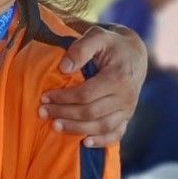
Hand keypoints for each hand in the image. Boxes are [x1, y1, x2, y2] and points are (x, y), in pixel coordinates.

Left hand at [39, 25, 146, 147]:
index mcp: (117, 78)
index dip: (63, 98)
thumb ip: (81, 48)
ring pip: (101, 126)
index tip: (44, 97)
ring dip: (77, 129)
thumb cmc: (111, 44)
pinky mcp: (127, 116)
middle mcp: (125, 97)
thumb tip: (63, 68)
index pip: (86, 94)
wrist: (134, 54)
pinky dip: (102, 141)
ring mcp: (128, 109)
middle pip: (91, 112)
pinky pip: (116, 133)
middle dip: (64, 114)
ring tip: (55, 126)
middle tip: (42, 112)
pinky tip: (84, 142)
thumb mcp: (98, 36)